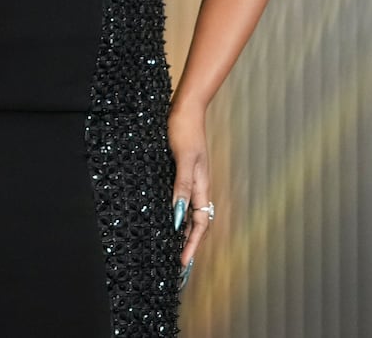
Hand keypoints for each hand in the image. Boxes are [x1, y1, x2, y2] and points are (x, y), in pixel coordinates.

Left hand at [169, 101, 210, 284]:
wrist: (186, 108)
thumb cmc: (183, 130)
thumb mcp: (183, 159)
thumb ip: (182, 186)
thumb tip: (179, 216)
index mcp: (202, 186)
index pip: (200, 224)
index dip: (192, 245)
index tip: (182, 263)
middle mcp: (199, 186)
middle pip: (199, 223)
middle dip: (191, 245)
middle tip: (179, 264)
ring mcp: (193, 179)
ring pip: (193, 213)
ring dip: (185, 232)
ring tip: (174, 248)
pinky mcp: (184, 172)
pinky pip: (185, 201)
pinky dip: (179, 215)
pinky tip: (169, 218)